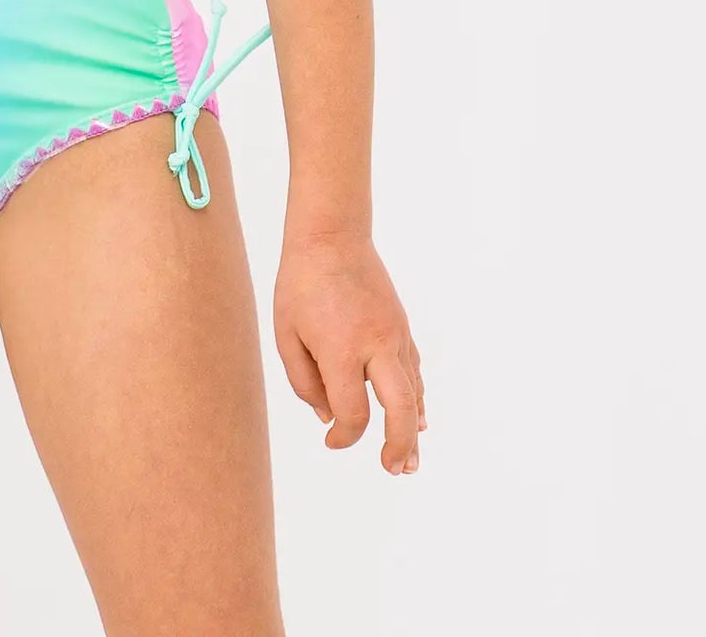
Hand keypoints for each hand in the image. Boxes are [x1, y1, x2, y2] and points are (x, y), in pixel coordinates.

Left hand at [272, 229, 425, 473]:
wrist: (331, 235)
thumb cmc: (300, 284)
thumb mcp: (287, 334)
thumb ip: (305, 383)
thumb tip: (329, 418)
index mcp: (341, 349)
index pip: (352, 412)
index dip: (343, 437)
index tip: (331, 441)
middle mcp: (375, 344)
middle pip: (400, 408)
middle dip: (398, 445)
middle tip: (392, 469)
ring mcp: (394, 334)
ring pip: (414, 391)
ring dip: (413, 429)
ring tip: (409, 461)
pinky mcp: (401, 326)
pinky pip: (414, 370)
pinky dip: (417, 398)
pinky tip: (418, 418)